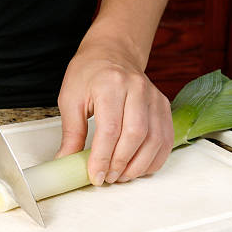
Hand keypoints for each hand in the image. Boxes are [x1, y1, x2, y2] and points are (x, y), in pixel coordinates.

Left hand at [56, 30, 173, 184]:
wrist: (112, 53)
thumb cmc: (89, 73)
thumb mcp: (70, 98)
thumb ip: (71, 132)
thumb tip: (66, 162)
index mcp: (110, 84)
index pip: (109, 128)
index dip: (102, 157)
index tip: (95, 175)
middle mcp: (137, 88)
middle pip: (135, 135)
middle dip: (120, 163)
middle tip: (107, 178)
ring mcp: (154, 97)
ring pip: (154, 140)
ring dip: (138, 165)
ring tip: (120, 176)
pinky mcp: (163, 106)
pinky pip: (166, 139)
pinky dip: (154, 159)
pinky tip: (138, 167)